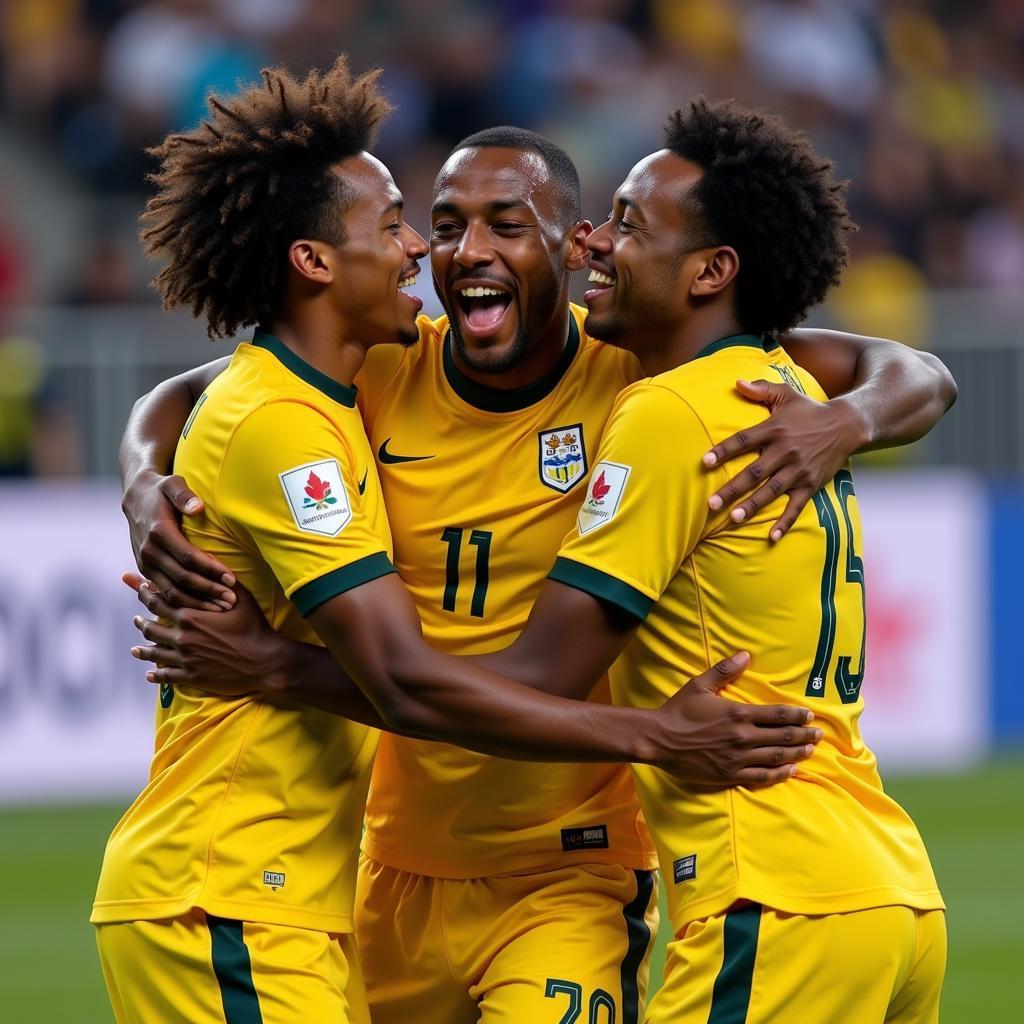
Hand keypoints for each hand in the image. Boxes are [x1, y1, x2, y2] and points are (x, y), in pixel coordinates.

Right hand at [122, 470, 235, 608]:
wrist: (136, 497)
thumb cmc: (162, 490)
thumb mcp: (173, 484)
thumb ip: (184, 495)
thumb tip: (198, 507)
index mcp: (158, 531)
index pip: (188, 557)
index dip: (211, 570)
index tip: (232, 578)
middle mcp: (148, 551)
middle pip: (182, 579)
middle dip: (209, 591)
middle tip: (232, 599)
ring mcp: (145, 563)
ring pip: (172, 591)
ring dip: (198, 603)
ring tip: (222, 607)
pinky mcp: (145, 570)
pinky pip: (165, 592)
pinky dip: (184, 603)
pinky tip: (204, 607)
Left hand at [124, 572, 281, 695]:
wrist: (264, 661)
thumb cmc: (255, 627)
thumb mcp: (242, 598)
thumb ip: (224, 581)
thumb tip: (213, 563)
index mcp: (191, 617)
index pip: (160, 602)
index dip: (147, 594)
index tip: (140, 589)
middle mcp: (183, 637)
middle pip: (151, 628)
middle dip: (140, 622)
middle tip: (136, 620)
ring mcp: (185, 659)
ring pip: (154, 653)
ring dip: (143, 650)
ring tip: (135, 649)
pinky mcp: (192, 677)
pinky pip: (166, 676)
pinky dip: (155, 674)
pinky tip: (150, 674)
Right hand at [650, 651, 820, 786]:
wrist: (659, 739)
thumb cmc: (678, 711)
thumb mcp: (700, 685)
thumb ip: (724, 670)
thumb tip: (745, 655)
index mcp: (738, 713)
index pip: (777, 714)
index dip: (796, 715)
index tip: (809, 716)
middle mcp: (743, 736)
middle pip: (782, 736)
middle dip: (803, 734)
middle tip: (818, 734)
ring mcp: (738, 757)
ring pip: (776, 756)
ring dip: (796, 753)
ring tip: (809, 750)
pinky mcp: (730, 774)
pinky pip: (761, 776)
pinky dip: (779, 774)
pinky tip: (790, 770)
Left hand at [702, 379, 868, 541]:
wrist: (848, 425)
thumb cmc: (809, 410)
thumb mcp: (786, 394)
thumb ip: (761, 389)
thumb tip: (736, 383)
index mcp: (775, 429)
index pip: (743, 441)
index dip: (723, 451)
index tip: (704, 462)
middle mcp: (786, 451)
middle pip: (754, 472)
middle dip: (732, 489)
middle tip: (711, 503)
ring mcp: (799, 469)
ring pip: (772, 491)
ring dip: (753, 506)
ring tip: (733, 518)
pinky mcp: (811, 483)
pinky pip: (797, 506)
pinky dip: (785, 522)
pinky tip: (772, 537)